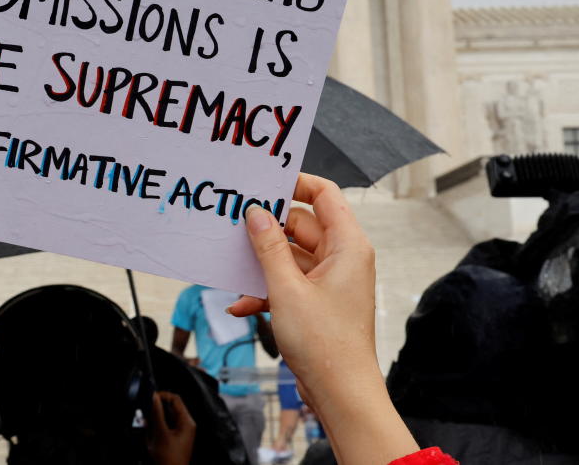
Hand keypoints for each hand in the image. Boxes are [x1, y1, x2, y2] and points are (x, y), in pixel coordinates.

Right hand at [148, 391, 194, 464]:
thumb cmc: (170, 459)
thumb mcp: (161, 433)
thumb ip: (157, 414)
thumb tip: (154, 398)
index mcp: (187, 422)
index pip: (175, 399)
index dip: (162, 396)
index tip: (151, 397)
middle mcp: (185, 425)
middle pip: (170, 408)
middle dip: (157, 410)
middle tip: (146, 413)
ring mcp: (180, 432)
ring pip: (165, 418)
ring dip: (155, 420)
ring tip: (148, 426)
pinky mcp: (174, 439)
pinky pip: (164, 427)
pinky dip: (156, 428)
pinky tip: (150, 434)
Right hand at [231, 173, 416, 464]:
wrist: (341, 394)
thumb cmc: (325, 343)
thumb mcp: (287, 289)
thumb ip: (269, 247)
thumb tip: (256, 212)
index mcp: (347, 245)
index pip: (324, 194)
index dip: (295, 183)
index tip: (263, 183)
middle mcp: (342, 258)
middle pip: (301, 224)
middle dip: (267, 228)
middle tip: (233, 224)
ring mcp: (330, 281)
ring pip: (290, 255)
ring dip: (262, 265)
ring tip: (231, 266)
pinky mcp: (317, 302)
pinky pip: (288, 282)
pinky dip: (266, 290)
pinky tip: (240, 306)